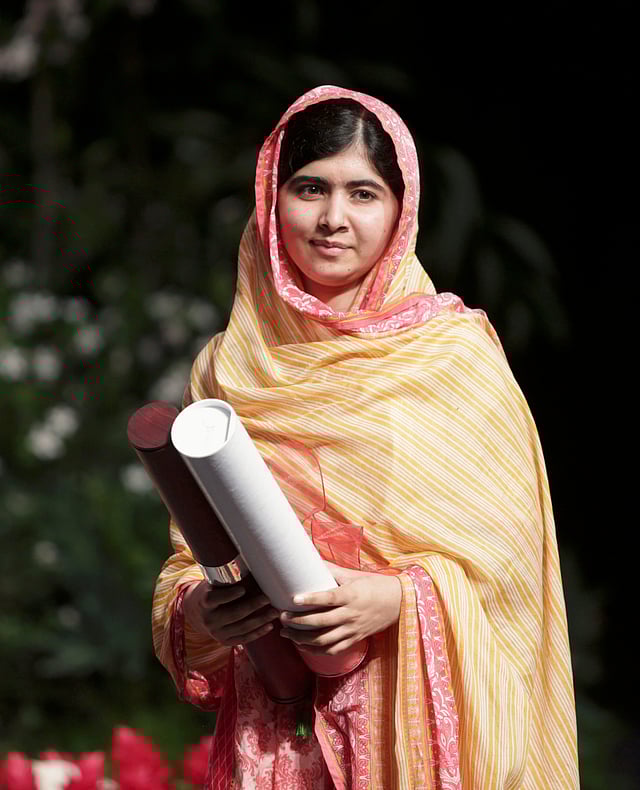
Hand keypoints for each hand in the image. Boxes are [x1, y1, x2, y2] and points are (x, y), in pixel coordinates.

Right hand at [182, 580, 279, 646]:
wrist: (199, 613)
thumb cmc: (214, 592)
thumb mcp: (215, 584)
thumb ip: (230, 580)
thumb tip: (256, 566)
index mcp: (204, 602)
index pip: (214, 599)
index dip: (228, 595)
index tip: (243, 589)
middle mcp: (209, 620)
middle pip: (233, 614)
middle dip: (253, 606)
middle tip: (267, 598)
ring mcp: (216, 633)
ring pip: (242, 628)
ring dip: (260, 620)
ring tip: (275, 612)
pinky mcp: (225, 641)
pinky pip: (243, 639)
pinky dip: (258, 633)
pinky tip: (269, 626)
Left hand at [278, 561, 402, 655]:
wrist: (398, 603)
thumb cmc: (374, 585)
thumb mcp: (354, 575)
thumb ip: (332, 571)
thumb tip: (312, 560)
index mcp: (351, 595)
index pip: (328, 598)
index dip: (310, 599)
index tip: (293, 598)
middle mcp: (351, 614)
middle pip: (321, 622)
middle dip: (298, 622)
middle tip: (282, 617)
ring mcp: (353, 629)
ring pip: (324, 640)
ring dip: (302, 639)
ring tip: (287, 633)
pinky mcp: (355, 639)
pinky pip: (333, 650)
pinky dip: (316, 651)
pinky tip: (303, 646)